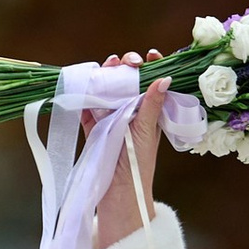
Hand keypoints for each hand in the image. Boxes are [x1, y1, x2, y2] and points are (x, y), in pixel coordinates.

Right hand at [90, 60, 171, 248]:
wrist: (118, 193)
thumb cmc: (138, 163)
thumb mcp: (146, 131)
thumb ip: (151, 105)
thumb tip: (165, 77)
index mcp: (150, 113)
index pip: (153, 84)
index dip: (152, 67)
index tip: (151, 55)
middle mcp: (132, 113)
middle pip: (128, 83)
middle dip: (126, 67)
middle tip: (126, 62)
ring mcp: (111, 119)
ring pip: (107, 90)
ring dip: (106, 75)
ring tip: (107, 65)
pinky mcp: (93, 127)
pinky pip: (87, 105)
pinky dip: (84, 93)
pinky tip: (83, 82)